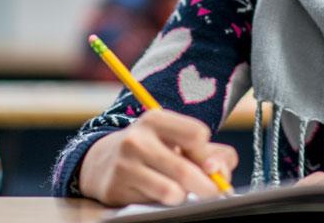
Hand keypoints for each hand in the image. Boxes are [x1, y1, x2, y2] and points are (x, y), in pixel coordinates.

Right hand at [78, 109, 237, 205]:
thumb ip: (212, 153)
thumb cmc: (154, 151)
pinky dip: (163, 204)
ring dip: (182, 197)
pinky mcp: (116, 188)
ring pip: (172, 192)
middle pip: (186, 170)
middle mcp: (137, 139)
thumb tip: (219, 172)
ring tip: (178, 191)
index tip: (207, 165)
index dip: (208, 155)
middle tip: (212, 193)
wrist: (104, 162)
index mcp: (156, 119)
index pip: (197, 134)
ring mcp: (124, 164)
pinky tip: (155, 194)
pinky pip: (154, 204)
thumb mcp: (178, 141)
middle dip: (207, 187)